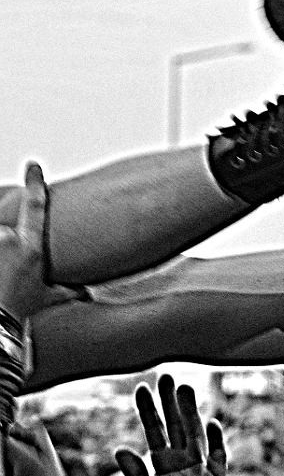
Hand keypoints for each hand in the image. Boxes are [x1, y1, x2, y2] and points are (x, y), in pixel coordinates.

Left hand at [0, 162, 78, 321]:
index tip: (33, 166)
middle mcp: (8, 239)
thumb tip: (84, 293)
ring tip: (3, 268)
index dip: (35, 184)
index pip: (35, 206)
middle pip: (3, 229)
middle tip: (6, 265)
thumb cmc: (18, 309)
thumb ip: (66, 291)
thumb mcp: (47, 299)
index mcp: (31, 247)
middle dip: (3, 244)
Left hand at [115, 375, 238, 475]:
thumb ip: (135, 474)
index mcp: (164, 463)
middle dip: (170, 401)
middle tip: (166, 377)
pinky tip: (210, 424)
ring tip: (185, 390)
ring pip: (194, 432)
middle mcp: (182, 458)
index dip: (148, 410)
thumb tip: (119, 449)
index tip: (143, 389)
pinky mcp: (218, 475)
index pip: (155, 430)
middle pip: (176, 424)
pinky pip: (217, 454)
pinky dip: (215, 439)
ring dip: (190, 412)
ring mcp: (201, 464)